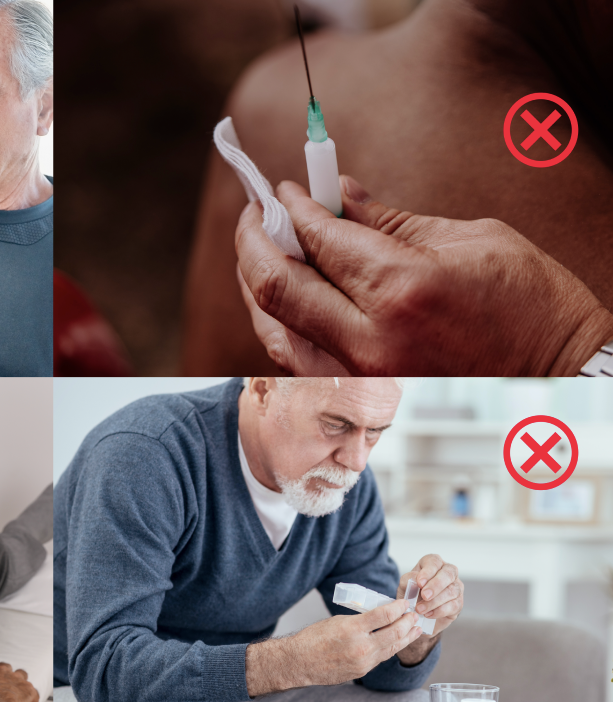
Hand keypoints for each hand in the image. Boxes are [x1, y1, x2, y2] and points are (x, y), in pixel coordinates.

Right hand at [0, 660, 39, 701]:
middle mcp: (1, 670)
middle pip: (4, 666)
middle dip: (3, 672)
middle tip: (0, 682)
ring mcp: (15, 679)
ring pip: (21, 674)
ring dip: (20, 681)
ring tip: (19, 688)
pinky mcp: (26, 690)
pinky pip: (33, 694)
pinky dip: (33, 700)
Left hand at [235, 176, 612, 375]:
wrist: (563, 378)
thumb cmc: (531, 305)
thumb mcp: (470, 239)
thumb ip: (388, 220)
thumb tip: (337, 194)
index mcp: (403, 290)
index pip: (318, 238)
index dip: (292, 206)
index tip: (283, 188)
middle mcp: (370, 340)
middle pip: (276, 285)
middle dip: (254, 238)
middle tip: (256, 212)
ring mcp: (359, 376)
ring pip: (273, 328)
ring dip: (256, 280)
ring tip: (261, 245)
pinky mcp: (358, 397)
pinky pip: (293, 357)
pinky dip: (277, 319)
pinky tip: (280, 293)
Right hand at [290, 598, 420, 686]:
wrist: (301, 662)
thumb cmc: (313, 639)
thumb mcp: (337, 621)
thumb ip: (360, 620)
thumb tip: (379, 616)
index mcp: (352, 628)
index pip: (383, 615)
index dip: (397, 607)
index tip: (404, 602)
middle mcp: (361, 646)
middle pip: (394, 632)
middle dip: (407, 622)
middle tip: (414, 615)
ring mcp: (364, 661)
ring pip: (393, 647)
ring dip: (407, 636)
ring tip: (416, 628)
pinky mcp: (363, 671)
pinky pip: (382, 657)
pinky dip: (393, 647)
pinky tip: (398, 641)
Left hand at [400, 554, 462, 633]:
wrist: (416, 611)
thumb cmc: (412, 593)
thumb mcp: (405, 584)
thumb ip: (409, 580)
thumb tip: (416, 579)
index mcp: (434, 563)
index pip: (434, 562)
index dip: (428, 572)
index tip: (419, 583)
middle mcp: (448, 573)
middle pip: (448, 574)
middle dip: (436, 585)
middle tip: (425, 596)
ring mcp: (456, 588)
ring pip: (452, 591)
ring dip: (435, 601)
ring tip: (420, 609)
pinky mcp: (458, 603)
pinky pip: (453, 606)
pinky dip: (439, 611)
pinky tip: (428, 614)